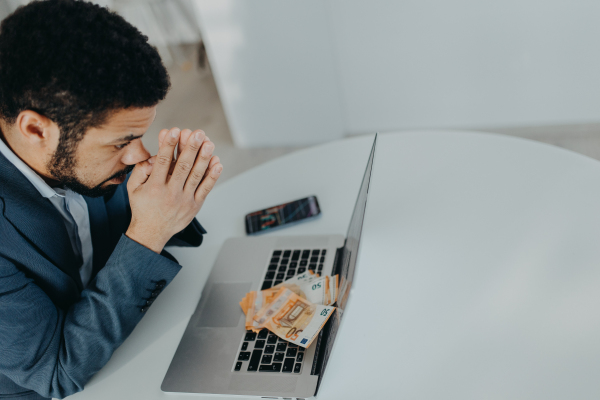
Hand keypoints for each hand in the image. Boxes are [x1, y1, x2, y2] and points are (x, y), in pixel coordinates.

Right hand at [125, 127, 221, 252]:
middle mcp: (170, 193)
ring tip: (209, 144)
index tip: (174, 130)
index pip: (163, 162)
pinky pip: (205, 189)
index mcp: (154, 187)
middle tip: (198, 133)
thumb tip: (152, 155)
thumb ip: (140, 170)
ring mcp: (184, 200)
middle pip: (182, 167)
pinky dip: (212, 176)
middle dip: (191, 148)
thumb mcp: (133, 188)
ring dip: (204, 159)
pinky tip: (218, 163)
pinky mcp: (195, 205)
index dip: (169, 145)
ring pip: (196, 176)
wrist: (152, 233)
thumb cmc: (143, 207)